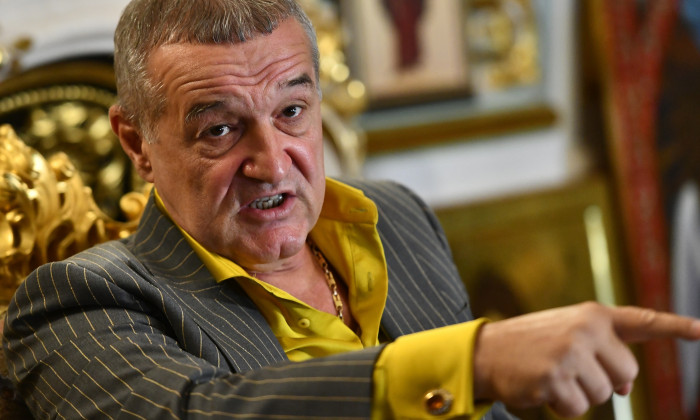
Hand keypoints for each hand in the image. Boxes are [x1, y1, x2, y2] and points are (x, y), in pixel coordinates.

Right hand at [472, 302, 699, 417]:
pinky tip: (542, 388)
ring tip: (552, 376)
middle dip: (604, 381)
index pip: (641, 320)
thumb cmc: (529, 344)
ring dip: (579, 395)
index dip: (675, 326)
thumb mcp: (566, 332)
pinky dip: (562, 407)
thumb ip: (601, 348)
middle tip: (570, 370)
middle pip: (626, 374)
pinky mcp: (555, 378)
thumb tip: (625, 386)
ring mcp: (570, 353)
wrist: (484, 351)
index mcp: (591, 315)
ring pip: (602, 396)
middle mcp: (585, 330)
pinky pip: (578, 409)